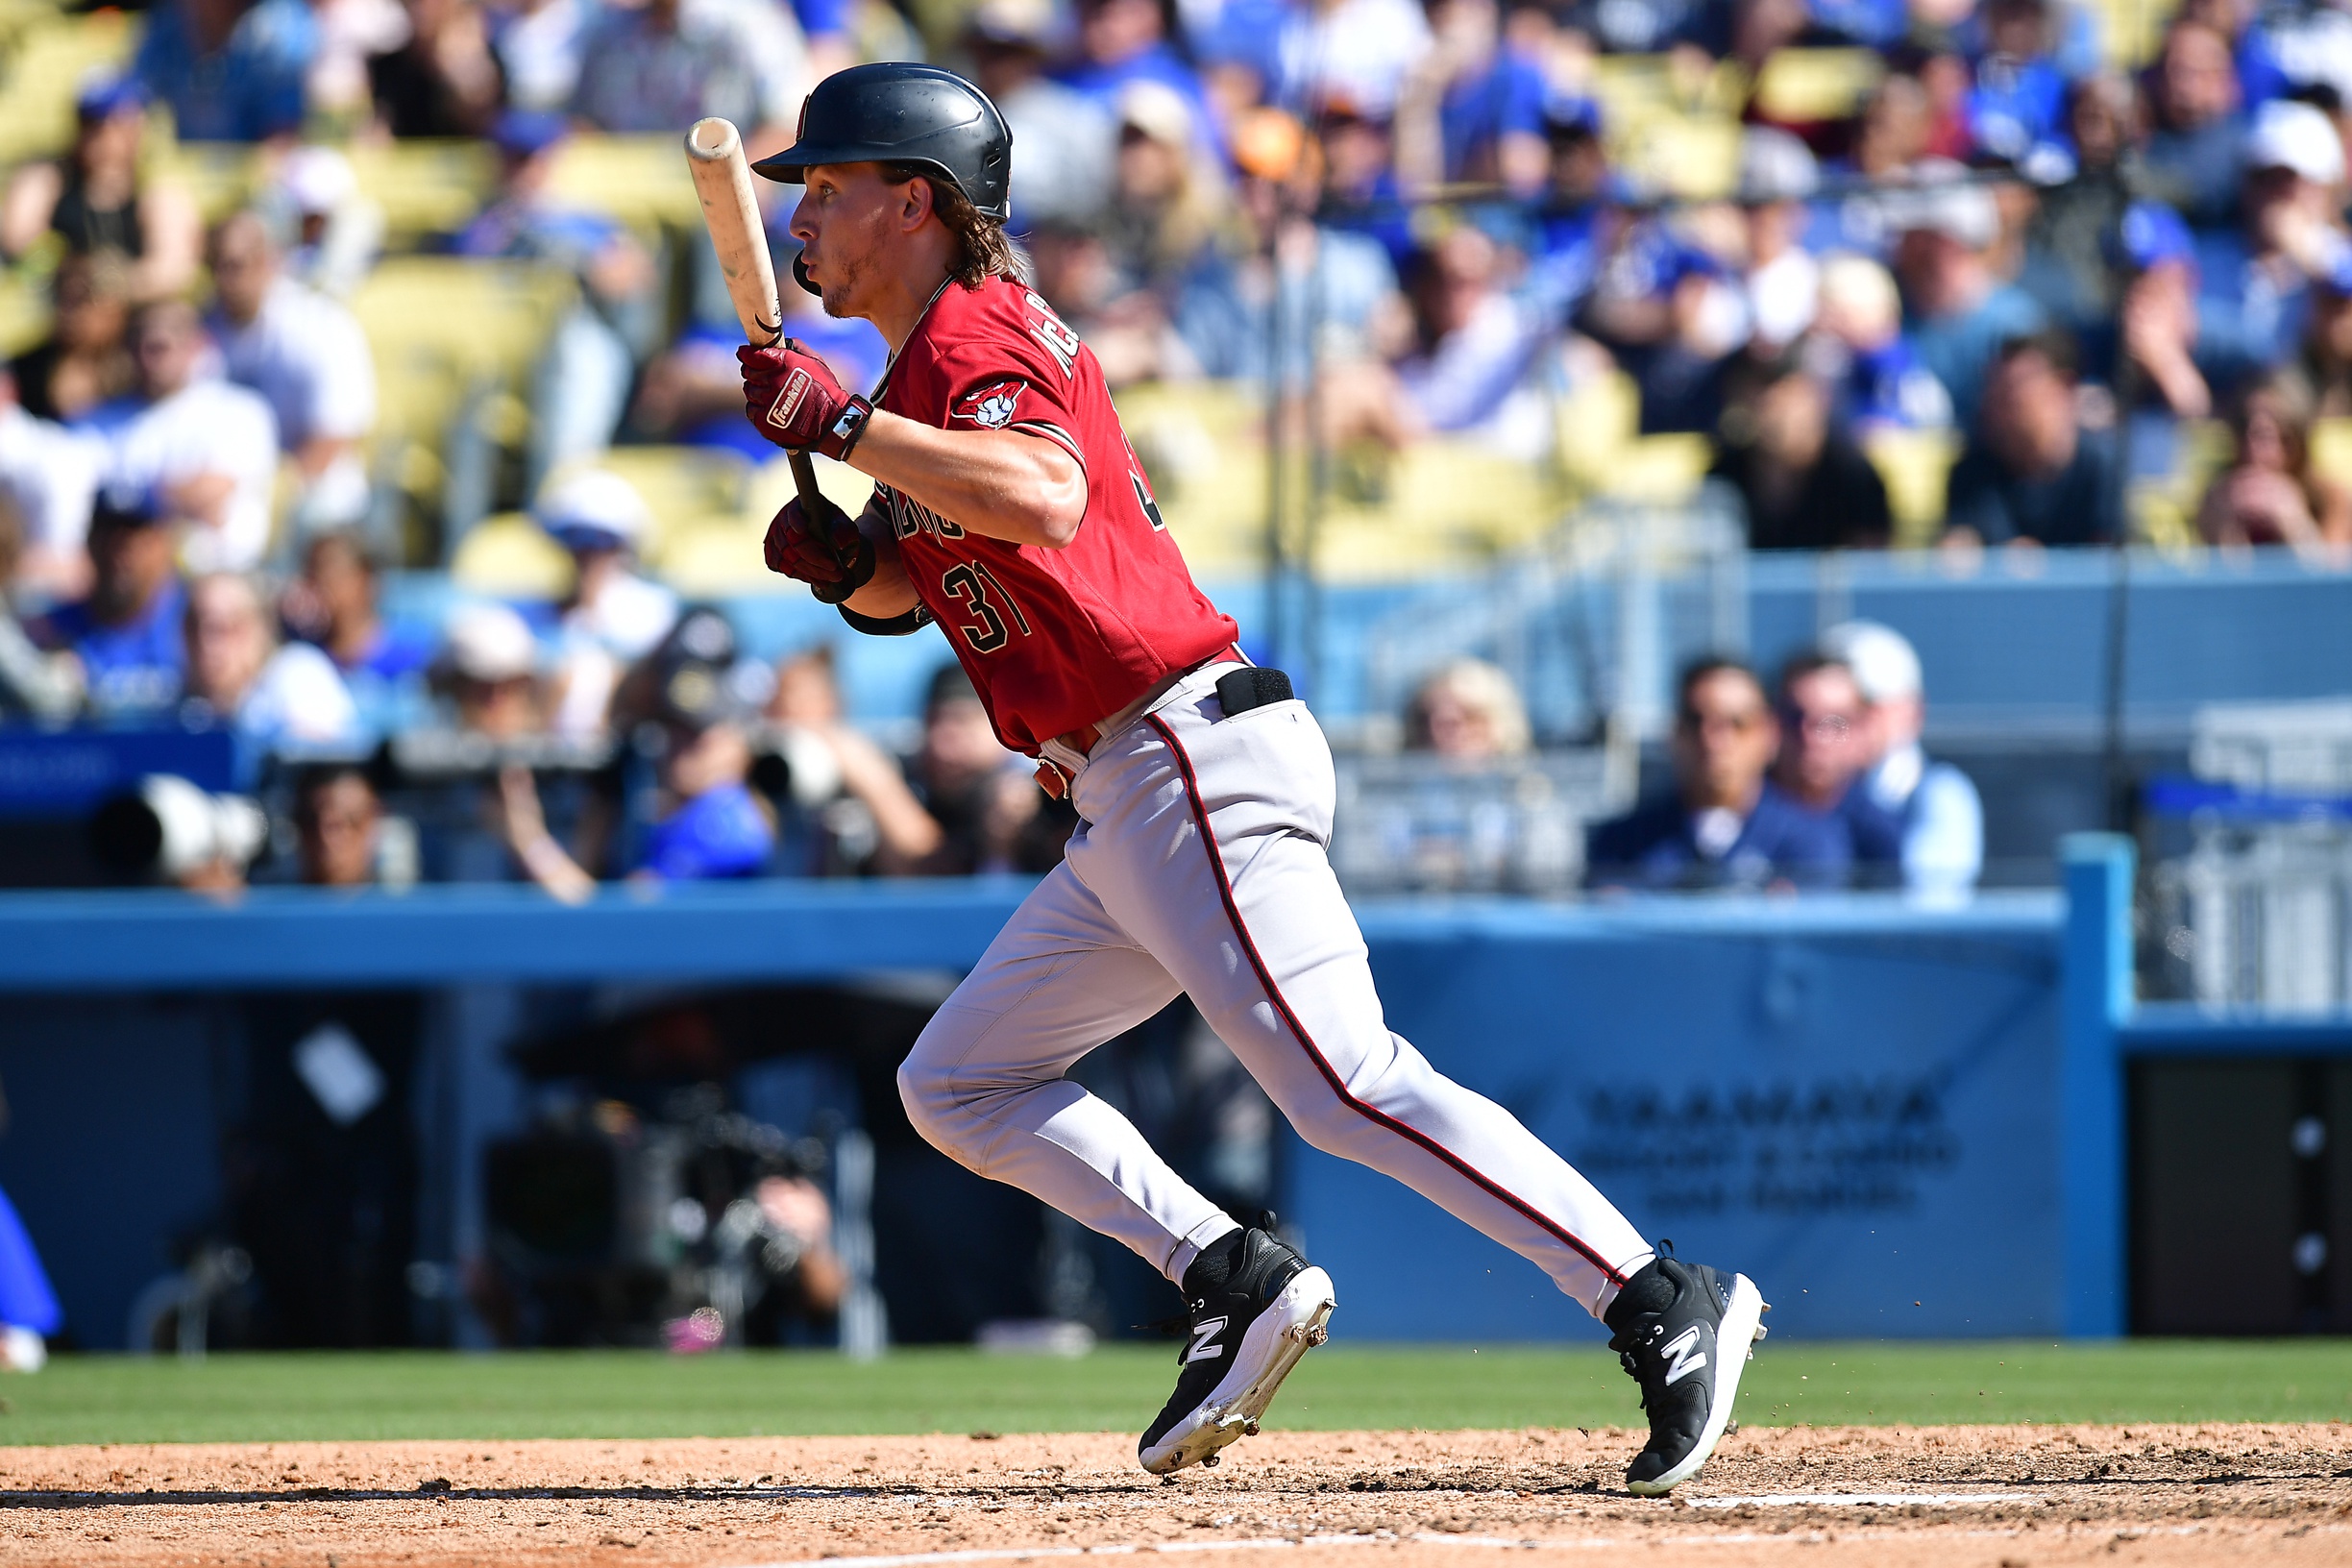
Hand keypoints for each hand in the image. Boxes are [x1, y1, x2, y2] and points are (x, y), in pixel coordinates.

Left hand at [740, 340, 869, 457]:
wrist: (832, 422)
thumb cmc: (827, 390)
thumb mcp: (816, 362)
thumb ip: (797, 348)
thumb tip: (782, 342)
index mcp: (783, 363)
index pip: (752, 356)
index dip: (746, 355)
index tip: (744, 354)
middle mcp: (772, 380)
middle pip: (748, 373)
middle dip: (753, 373)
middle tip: (762, 378)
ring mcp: (767, 401)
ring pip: (749, 391)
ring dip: (756, 391)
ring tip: (771, 395)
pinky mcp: (764, 420)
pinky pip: (751, 409)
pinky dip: (758, 408)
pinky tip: (771, 409)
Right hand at [763, 491, 875, 603]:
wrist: (830, 542)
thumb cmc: (837, 531)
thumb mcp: (846, 528)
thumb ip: (844, 532)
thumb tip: (838, 543)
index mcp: (802, 506)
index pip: (794, 513)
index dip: (796, 521)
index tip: (802, 530)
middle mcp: (784, 519)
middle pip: (792, 541)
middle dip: (815, 560)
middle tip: (836, 572)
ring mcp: (775, 535)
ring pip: (786, 557)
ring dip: (808, 571)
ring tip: (829, 580)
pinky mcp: (773, 550)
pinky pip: (777, 564)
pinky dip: (796, 574)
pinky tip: (813, 578)